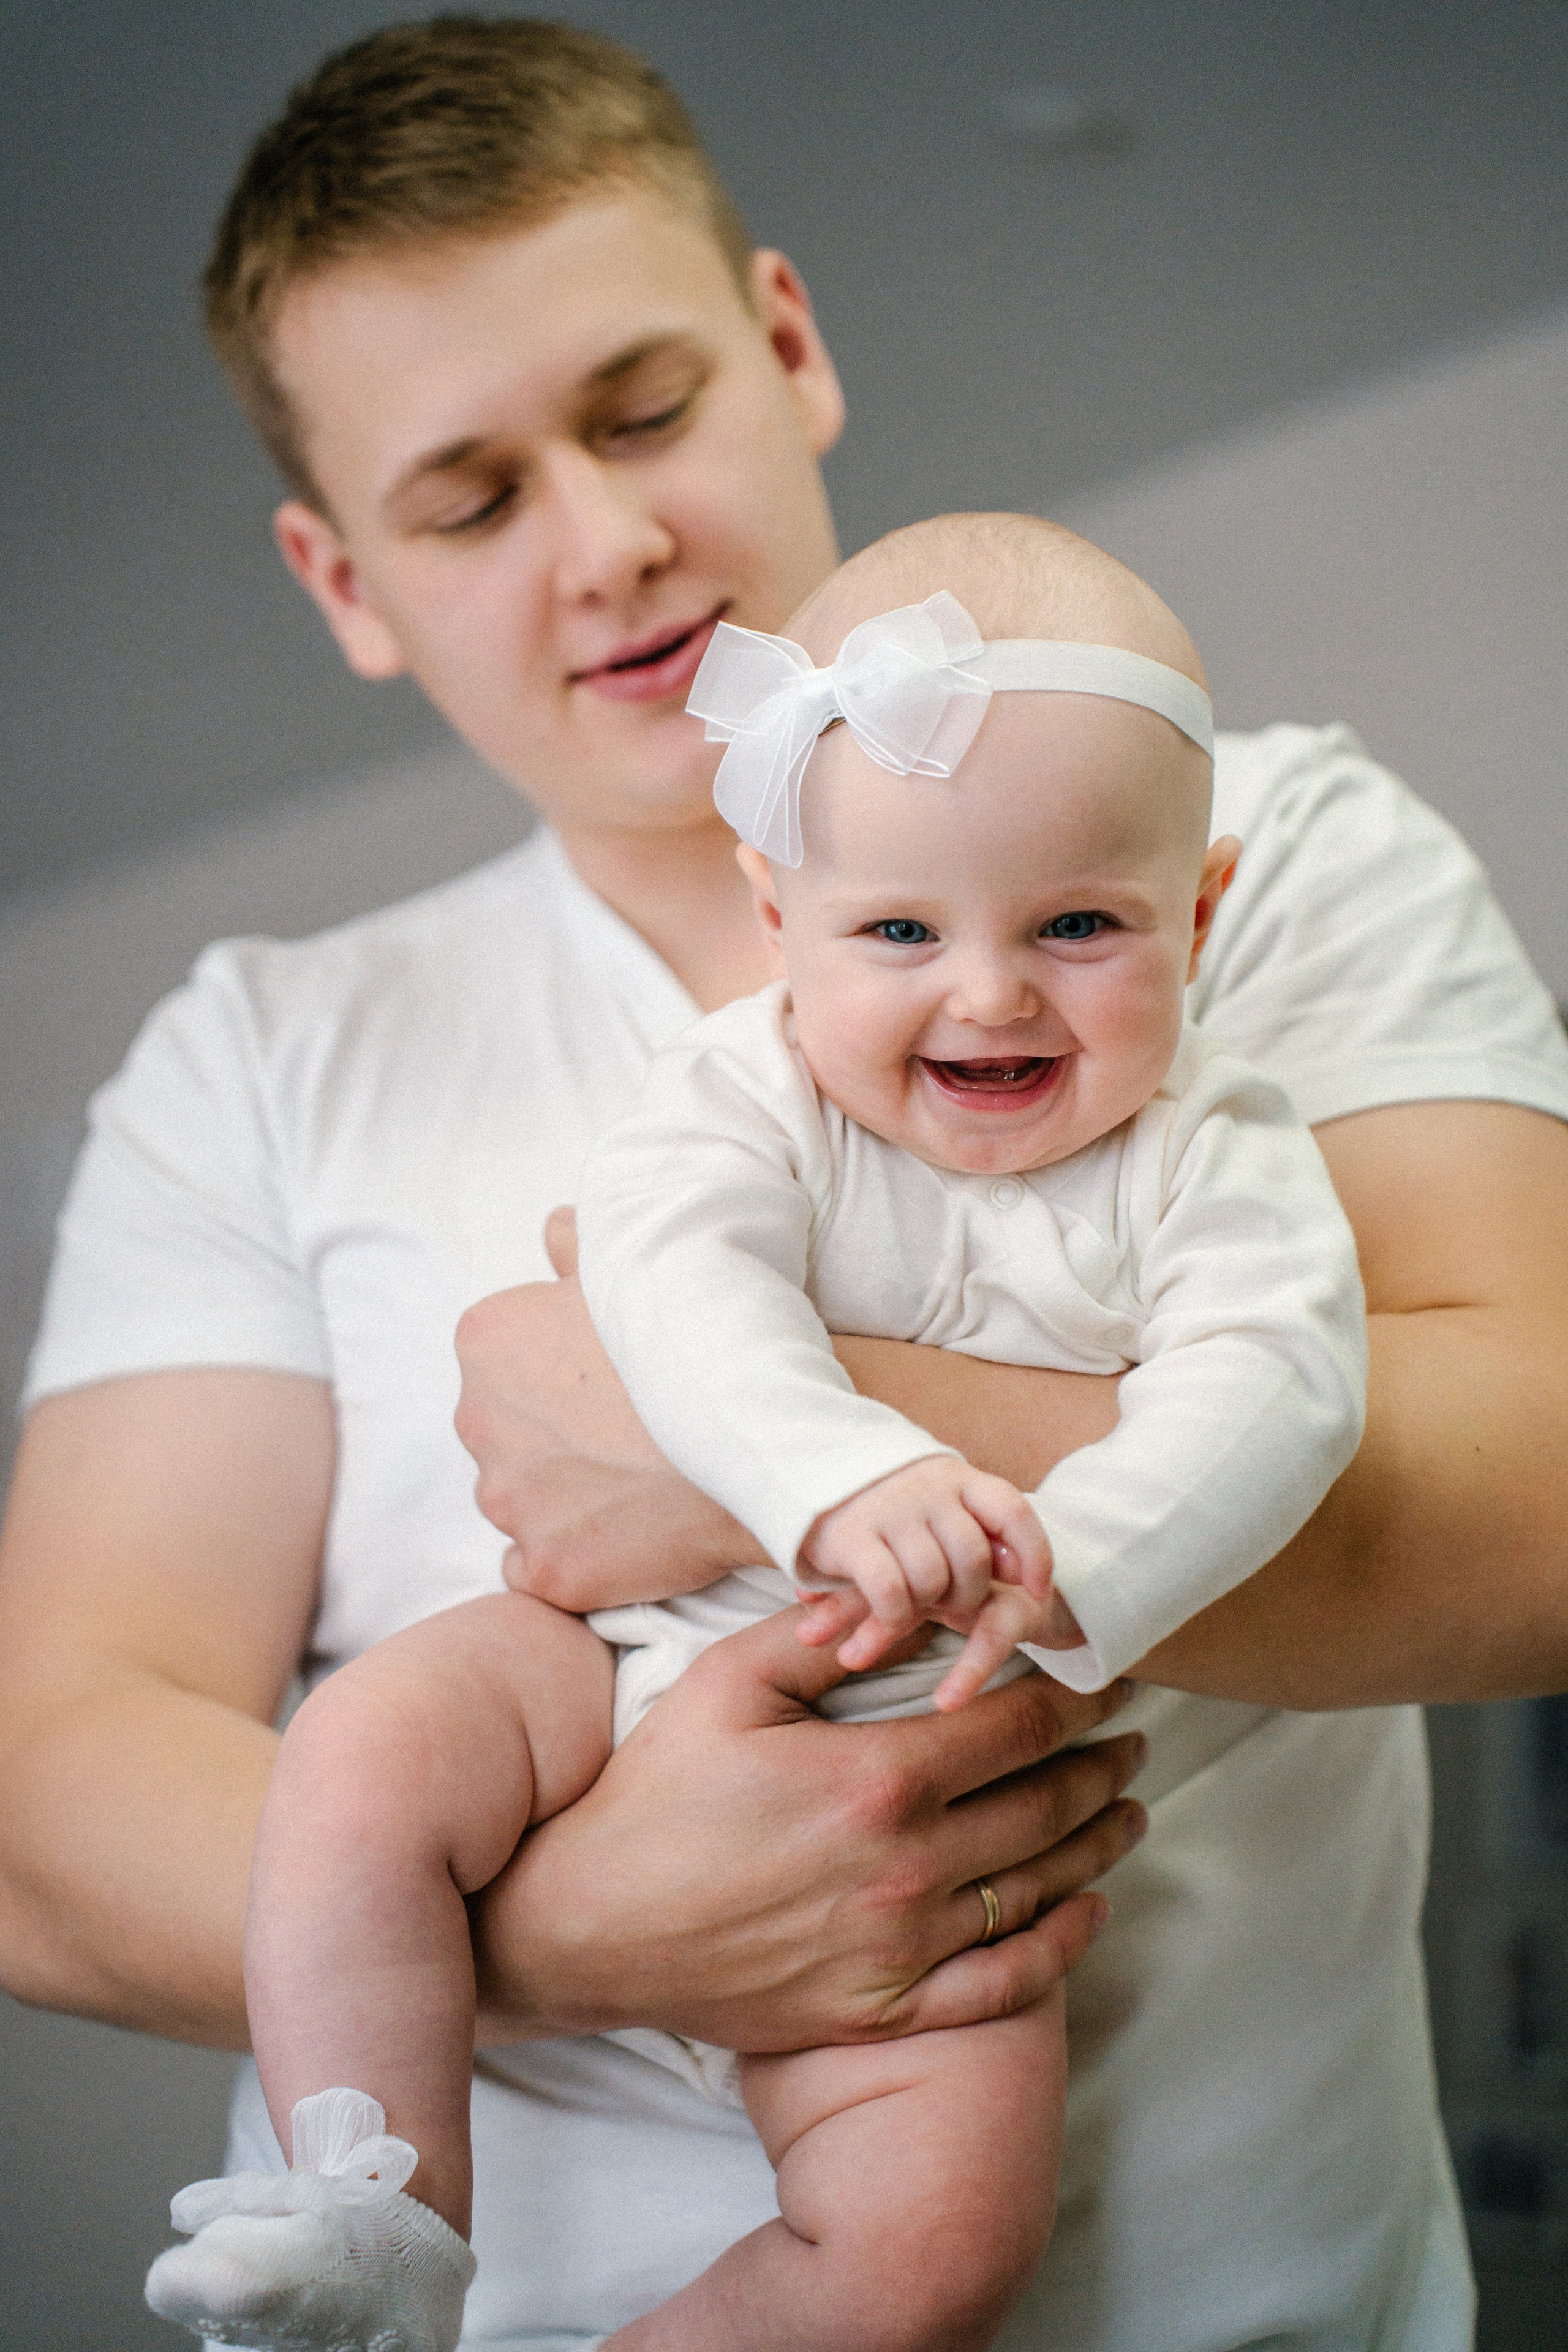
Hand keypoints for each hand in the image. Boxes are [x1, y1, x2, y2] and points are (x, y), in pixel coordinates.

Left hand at [454, 1275, 760, 1610]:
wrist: (762, 1432)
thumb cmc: (700, 1339)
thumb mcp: (636, 1267)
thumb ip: (577, 1245)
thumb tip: (557, 1231)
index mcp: (486, 1340)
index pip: (498, 1362)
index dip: (556, 1371)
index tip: (607, 1377)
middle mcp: (478, 1420)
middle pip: (505, 1432)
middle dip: (552, 1434)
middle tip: (627, 1429)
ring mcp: (509, 1502)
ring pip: (518, 1498)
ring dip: (561, 1494)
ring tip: (636, 1479)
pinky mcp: (547, 1568)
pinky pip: (534, 1564)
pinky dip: (570, 1552)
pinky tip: (625, 1528)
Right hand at [470, 1604, 1147, 2052]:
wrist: (588, 1926)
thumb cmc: (653, 1794)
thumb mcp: (724, 1684)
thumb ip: (816, 1634)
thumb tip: (890, 1600)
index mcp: (875, 1778)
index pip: (1013, 1725)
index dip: (1074, 1694)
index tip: (1108, 1673)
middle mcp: (905, 1867)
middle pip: (1043, 1804)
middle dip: (1101, 1763)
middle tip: (1135, 1735)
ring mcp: (900, 1947)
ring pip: (1035, 1887)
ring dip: (1097, 1842)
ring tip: (1131, 1808)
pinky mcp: (882, 2008)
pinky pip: (1001, 1982)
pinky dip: (1061, 1944)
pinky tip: (1089, 1911)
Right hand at [800, 1456, 1052, 1662]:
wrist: (811, 1475)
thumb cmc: (891, 1503)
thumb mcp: (942, 1503)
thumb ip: (983, 1530)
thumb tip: (1024, 1572)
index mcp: (957, 1477)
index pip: (1013, 1512)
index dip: (1035, 1555)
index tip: (1038, 1591)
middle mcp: (927, 1489)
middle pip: (973, 1559)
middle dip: (969, 1594)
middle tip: (950, 1603)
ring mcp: (888, 1510)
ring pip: (933, 1579)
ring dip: (928, 1605)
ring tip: (915, 1602)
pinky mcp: (851, 1537)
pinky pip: (891, 1592)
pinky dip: (896, 1617)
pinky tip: (891, 1617)